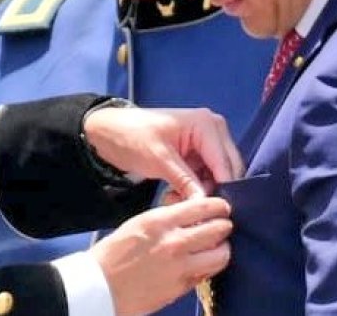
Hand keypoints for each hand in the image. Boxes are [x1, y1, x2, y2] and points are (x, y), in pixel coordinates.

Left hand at [83, 107, 243, 198]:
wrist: (110, 133)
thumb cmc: (132, 137)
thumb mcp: (159, 160)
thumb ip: (185, 182)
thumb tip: (206, 205)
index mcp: (206, 124)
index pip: (225, 163)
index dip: (222, 189)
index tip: (213, 212)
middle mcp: (213, 130)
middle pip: (226, 170)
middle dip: (210, 191)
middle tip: (189, 207)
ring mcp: (206, 142)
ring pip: (217, 176)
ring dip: (200, 192)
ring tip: (175, 201)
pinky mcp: (197, 154)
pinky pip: (205, 176)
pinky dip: (194, 189)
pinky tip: (175, 196)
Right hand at [90, 197, 232, 315]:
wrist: (100, 286)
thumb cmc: (113, 254)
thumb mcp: (138, 224)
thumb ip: (166, 220)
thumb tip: (189, 217)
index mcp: (160, 221)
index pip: (203, 207)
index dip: (218, 206)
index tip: (221, 208)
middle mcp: (175, 242)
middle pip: (218, 230)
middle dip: (224, 226)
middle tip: (223, 226)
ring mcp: (181, 267)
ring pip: (221, 255)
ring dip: (222, 249)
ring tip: (218, 247)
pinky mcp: (182, 287)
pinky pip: (207, 274)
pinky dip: (210, 267)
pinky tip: (204, 264)